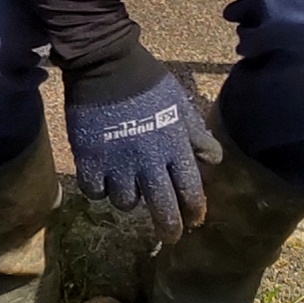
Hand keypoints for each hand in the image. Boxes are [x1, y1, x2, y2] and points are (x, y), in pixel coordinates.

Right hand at [63, 54, 220, 241]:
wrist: (107, 65)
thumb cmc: (148, 84)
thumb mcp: (181, 105)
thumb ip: (197, 135)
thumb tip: (213, 160)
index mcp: (174, 148)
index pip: (190, 190)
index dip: (194, 210)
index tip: (195, 220)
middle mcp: (148, 162)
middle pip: (162, 206)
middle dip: (169, 226)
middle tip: (170, 237)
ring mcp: (117, 163)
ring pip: (125, 202)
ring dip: (130, 200)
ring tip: (130, 190)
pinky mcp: (90, 160)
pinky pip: (95, 191)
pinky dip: (100, 191)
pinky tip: (104, 182)